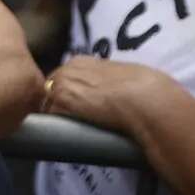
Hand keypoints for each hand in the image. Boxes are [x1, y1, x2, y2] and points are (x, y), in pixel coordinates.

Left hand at [43, 56, 176, 133]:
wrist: (147, 100)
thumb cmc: (146, 88)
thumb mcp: (123, 74)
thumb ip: (106, 78)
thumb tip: (110, 89)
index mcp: (81, 61)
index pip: (63, 77)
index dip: (66, 92)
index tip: (74, 105)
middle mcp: (67, 69)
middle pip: (50, 88)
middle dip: (55, 102)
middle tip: (69, 119)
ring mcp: (61, 85)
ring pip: (47, 102)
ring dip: (54, 114)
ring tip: (68, 128)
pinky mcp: (62, 102)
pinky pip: (50, 115)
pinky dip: (56, 124)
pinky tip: (67, 132)